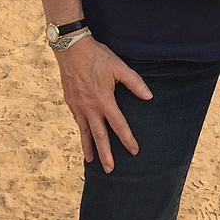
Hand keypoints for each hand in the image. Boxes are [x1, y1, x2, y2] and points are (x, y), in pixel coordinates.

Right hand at [54, 36, 153, 171]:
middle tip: (110, 170)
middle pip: (99, 136)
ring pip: (85, 133)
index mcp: (104, 100)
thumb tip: (149, 97)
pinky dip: (81, 133)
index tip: (134, 151)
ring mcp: (78, 107)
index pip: (118, 125)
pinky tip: (84, 138)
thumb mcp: (119, 67)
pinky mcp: (70, 103)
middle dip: (105, 154)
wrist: (71, 49)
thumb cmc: (97, 56)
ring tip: (92, 162)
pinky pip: (77, 123)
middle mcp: (90, 108)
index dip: (127, 139)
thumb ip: (135, 83)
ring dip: (89, 148)